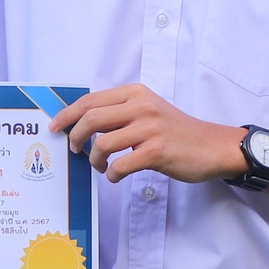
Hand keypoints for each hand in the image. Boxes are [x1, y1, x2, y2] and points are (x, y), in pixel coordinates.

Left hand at [54, 84, 233, 183]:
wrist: (212, 146)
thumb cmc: (176, 132)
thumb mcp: (149, 110)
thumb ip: (121, 112)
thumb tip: (83, 124)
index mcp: (136, 93)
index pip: (90, 100)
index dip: (67, 114)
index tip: (55, 127)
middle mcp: (142, 106)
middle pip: (91, 119)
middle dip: (76, 137)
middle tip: (76, 150)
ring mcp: (150, 128)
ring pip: (102, 143)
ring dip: (94, 160)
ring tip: (100, 166)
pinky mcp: (157, 151)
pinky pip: (120, 165)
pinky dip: (112, 174)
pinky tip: (116, 176)